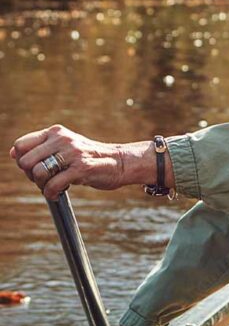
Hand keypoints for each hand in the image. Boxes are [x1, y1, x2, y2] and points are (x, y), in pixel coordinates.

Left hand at [10, 124, 157, 200]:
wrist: (119, 162)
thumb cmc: (89, 157)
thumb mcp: (64, 146)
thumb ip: (41, 147)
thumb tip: (13, 153)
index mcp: (56, 132)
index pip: (21, 145)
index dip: (22, 161)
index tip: (35, 169)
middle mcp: (63, 139)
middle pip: (26, 161)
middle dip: (31, 176)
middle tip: (45, 180)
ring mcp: (72, 153)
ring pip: (38, 172)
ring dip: (42, 186)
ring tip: (54, 186)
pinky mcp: (81, 168)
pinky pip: (53, 184)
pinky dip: (51, 194)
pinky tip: (59, 193)